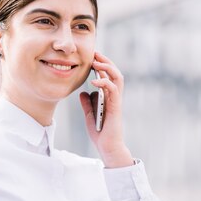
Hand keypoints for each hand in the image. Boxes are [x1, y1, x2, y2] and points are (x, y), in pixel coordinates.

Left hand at [79, 52, 133, 167]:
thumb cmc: (100, 132)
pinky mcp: (116, 107)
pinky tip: (94, 82)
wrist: (107, 147)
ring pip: (117, 77)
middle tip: (95, 53)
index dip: (101, 65)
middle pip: (114, 72)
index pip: (108, 76)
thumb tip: (82, 92)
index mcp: (109, 97)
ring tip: (96, 62)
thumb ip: (87, 103)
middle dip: (105, 61)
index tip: (92, 57)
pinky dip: (104, 83)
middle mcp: (114, 96)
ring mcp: (116, 101)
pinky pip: (113, 90)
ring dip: (107, 67)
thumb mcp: (89, 115)